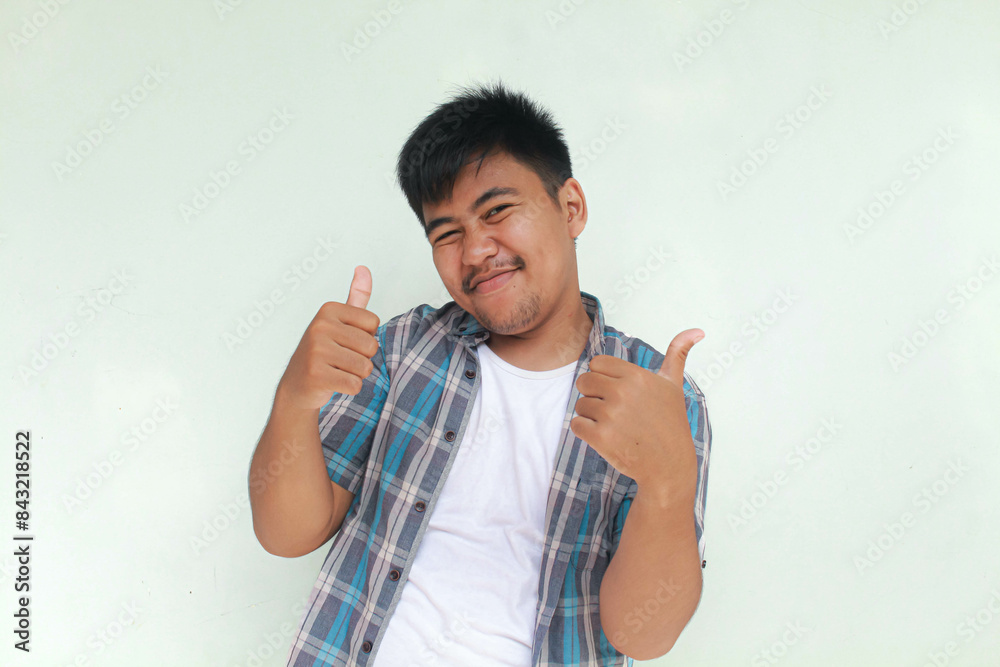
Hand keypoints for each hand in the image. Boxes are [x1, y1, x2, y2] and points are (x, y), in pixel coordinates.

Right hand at [276, 265, 380, 410]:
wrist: (297, 385)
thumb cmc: (323, 351)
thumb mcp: (338, 321)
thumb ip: (356, 297)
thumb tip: (363, 268)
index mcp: (329, 309)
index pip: (373, 323)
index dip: (365, 337)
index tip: (345, 341)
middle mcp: (320, 326)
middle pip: (371, 346)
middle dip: (363, 358)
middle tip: (341, 359)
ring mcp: (316, 350)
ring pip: (365, 367)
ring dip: (356, 374)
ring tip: (337, 370)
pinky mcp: (317, 375)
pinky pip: (355, 384)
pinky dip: (350, 388)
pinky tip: (333, 383)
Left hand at [570, 328, 703, 501]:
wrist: (669, 465)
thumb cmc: (669, 423)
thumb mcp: (673, 385)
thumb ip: (677, 354)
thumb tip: (698, 330)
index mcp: (636, 376)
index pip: (596, 363)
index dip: (604, 378)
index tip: (618, 392)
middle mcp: (623, 392)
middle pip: (584, 381)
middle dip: (595, 395)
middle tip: (615, 411)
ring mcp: (610, 415)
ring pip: (580, 404)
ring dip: (592, 416)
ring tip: (615, 426)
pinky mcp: (600, 437)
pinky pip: (576, 425)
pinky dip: (586, 432)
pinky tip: (606, 437)